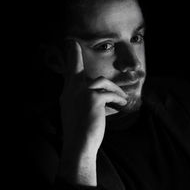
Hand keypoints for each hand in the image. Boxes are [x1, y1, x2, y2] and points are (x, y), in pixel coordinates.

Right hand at [58, 39, 127, 184]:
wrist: (79, 147)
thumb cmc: (80, 134)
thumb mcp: (76, 113)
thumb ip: (82, 100)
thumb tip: (97, 93)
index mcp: (67, 94)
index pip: (69, 72)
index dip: (71, 56)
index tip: (71, 43)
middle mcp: (71, 91)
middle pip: (76, 68)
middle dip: (74, 55)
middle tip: (72, 42)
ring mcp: (82, 93)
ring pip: (101, 82)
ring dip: (114, 89)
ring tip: (122, 99)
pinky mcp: (94, 98)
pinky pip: (111, 94)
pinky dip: (118, 99)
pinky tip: (123, 105)